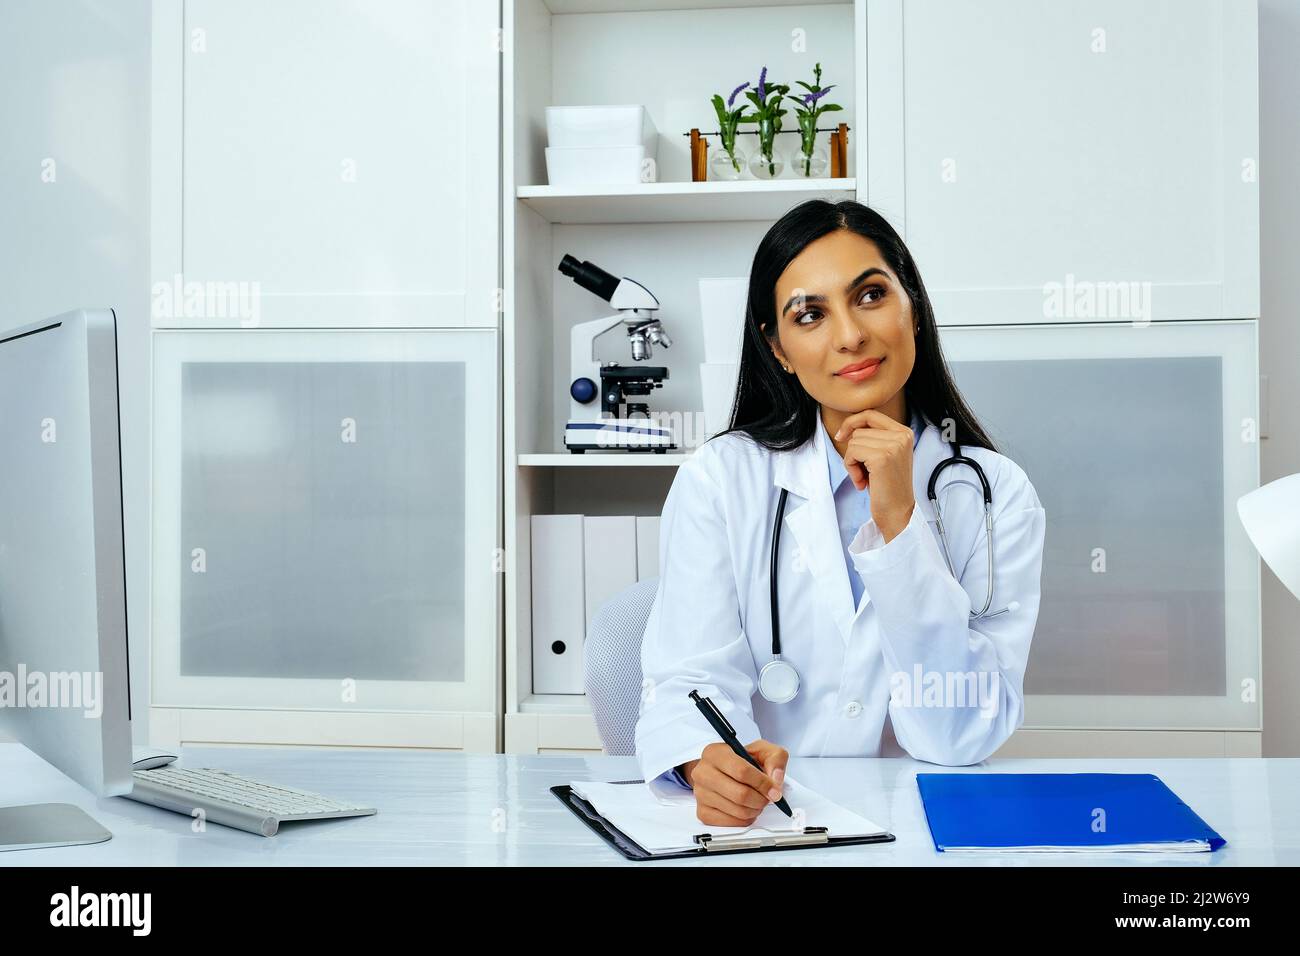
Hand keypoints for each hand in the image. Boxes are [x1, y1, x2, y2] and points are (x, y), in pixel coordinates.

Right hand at [681, 739, 788, 826]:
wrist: (723, 771)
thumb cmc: (741, 761)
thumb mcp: (762, 750)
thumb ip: (775, 758)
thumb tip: (775, 779)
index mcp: (715, 752)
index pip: (742, 771)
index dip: (763, 783)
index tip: (774, 790)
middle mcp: (703, 772)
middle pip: (740, 794)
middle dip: (761, 799)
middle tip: (768, 797)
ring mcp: (701, 794)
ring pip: (738, 810)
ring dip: (755, 809)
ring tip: (757, 801)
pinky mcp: (703, 812)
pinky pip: (732, 823)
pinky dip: (746, 819)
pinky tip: (747, 808)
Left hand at [833, 408, 915, 540]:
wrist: (897, 513)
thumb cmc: (887, 487)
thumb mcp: (884, 456)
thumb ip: (874, 438)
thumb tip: (847, 428)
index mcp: (904, 432)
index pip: (870, 414)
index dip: (852, 422)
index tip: (841, 436)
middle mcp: (902, 435)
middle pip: (859, 430)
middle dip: (854, 452)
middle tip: (864, 473)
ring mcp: (893, 445)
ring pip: (854, 441)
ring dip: (852, 462)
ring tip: (865, 479)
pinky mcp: (882, 457)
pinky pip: (852, 453)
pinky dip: (851, 468)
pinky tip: (863, 483)